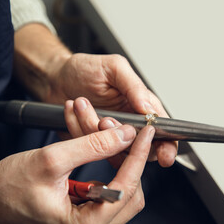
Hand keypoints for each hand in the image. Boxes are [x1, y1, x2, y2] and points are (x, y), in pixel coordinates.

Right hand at [0, 124, 154, 223]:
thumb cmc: (8, 187)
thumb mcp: (52, 160)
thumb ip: (93, 146)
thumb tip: (124, 136)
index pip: (127, 188)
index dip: (137, 156)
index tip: (144, 134)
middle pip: (130, 192)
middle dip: (128, 158)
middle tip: (123, 132)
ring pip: (120, 190)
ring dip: (115, 159)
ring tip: (103, 133)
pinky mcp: (84, 214)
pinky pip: (106, 189)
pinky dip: (103, 165)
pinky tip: (94, 145)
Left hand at [48, 53, 176, 166]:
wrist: (56, 78)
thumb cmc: (85, 69)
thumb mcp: (114, 68)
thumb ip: (135, 87)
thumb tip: (150, 109)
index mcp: (140, 103)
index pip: (163, 130)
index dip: (167, 145)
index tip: (163, 154)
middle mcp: (129, 121)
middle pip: (141, 147)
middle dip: (123, 138)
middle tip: (105, 120)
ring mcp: (110, 134)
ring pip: (114, 150)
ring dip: (95, 130)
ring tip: (84, 106)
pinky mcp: (93, 142)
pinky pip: (92, 148)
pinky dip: (81, 131)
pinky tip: (76, 112)